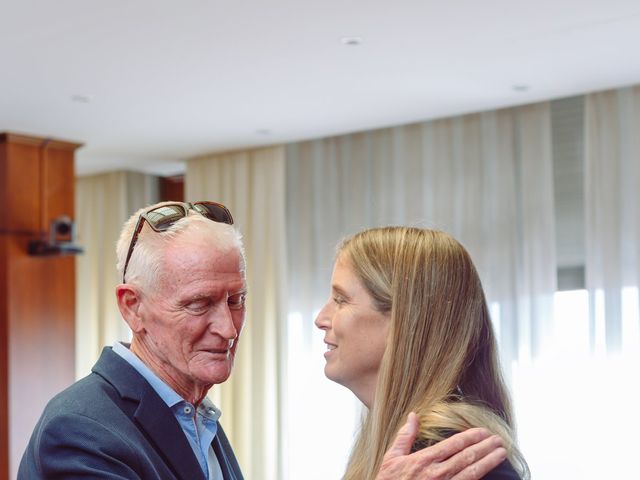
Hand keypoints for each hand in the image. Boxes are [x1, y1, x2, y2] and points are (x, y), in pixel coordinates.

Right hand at [376, 412, 506, 479]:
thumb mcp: (391, 457)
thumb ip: (404, 436)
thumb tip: (414, 416)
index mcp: (424, 460)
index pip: (454, 444)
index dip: (471, 436)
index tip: (483, 431)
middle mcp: (437, 473)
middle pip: (467, 457)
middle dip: (485, 447)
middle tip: (499, 439)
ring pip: (472, 473)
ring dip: (489, 462)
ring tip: (501, 453)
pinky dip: (480, 479)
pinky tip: (491, 475)